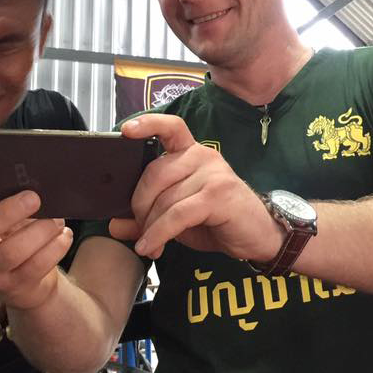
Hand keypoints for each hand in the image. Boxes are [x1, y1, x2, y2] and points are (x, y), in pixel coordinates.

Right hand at [0, 180, 72, 311]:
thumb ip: (5, 204)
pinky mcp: (14, 287)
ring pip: (11, 252)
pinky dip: (56, 247)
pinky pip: (36, 265)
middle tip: (33, 198)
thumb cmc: (14, 239)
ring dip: (40, 231)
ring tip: (55, 220)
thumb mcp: (4, 222)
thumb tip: (30, 188)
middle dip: (6, 213)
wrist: (29, 283)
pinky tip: (64, 235)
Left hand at [109, 114, 283, 260]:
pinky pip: (177, 215)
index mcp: (192, 154)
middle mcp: (203, 156)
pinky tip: (153, 247)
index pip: (171, 127)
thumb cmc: (219, 222)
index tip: (126, 130)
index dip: (148, 124)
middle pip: (154, 174)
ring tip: (150, 245)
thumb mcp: (178, 218)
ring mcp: (213, 174)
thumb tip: (114, 225)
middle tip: (139, 230)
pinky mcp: (218, 195)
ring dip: (150, 228)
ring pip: (164, 199)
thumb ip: (148, 216)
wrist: (259, 237)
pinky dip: (159, 233)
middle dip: (140, 206)